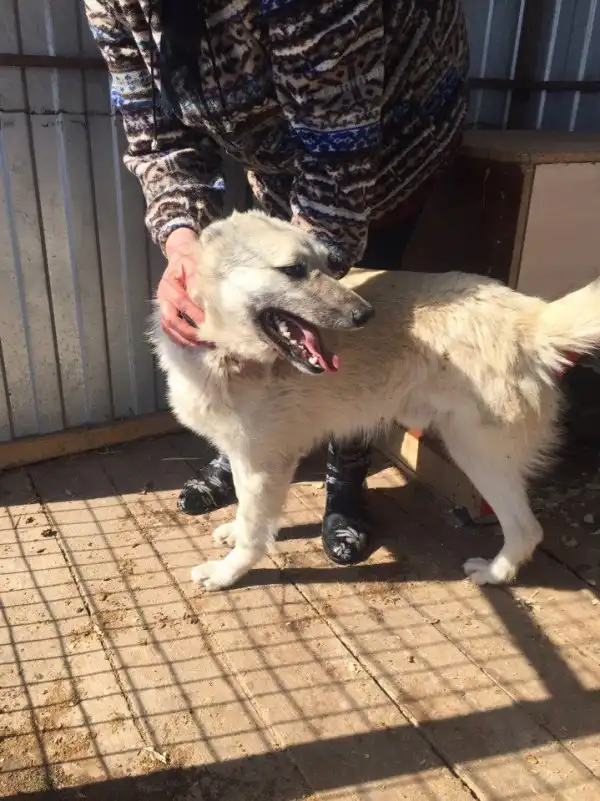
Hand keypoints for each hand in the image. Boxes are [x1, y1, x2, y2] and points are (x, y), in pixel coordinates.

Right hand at [157, 228, 206, 346]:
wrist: (180, 254)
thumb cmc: (190, 259)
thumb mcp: (196, 265)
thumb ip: (199, 282)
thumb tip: (207, 301)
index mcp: (170, 284)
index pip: (183, 303)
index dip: (196, 315)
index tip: (211, 325)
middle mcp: (163, 296)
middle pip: (171, 320)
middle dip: (189, 333)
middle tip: (206, 340)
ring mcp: (163, 305)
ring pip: (168, 327)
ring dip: (184, 339)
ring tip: (200, 344)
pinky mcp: (166, 311)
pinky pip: (169, 328)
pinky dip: (179, 338)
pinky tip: (192, 343)